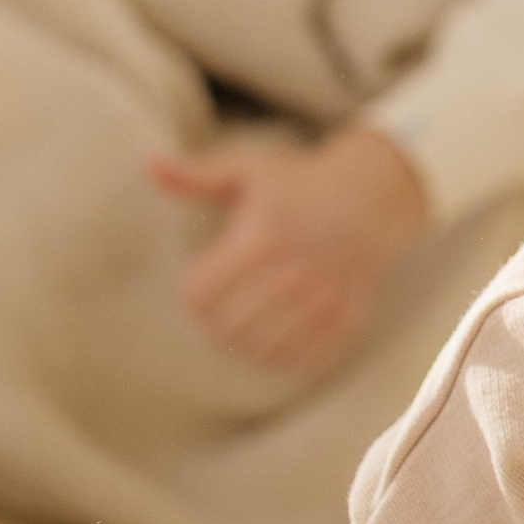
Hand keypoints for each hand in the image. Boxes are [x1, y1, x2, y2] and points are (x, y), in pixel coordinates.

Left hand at [151, 119, 430, 373]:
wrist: (375, 194)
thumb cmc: (299, 182)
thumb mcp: (248, 171)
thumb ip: (196, 177)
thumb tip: (147, 164)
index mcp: (263, 235)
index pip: (202, 294)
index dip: (191, 296)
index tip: (198, 285)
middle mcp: (294, 269)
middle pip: (228, 328)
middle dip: (214, 325)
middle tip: (218, 312)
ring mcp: (323, 296)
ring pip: (263, 349)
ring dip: (245, 344)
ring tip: (244, 325)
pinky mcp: (346, 315)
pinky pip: (301, 359)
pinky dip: (280, 357)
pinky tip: (275, 335)